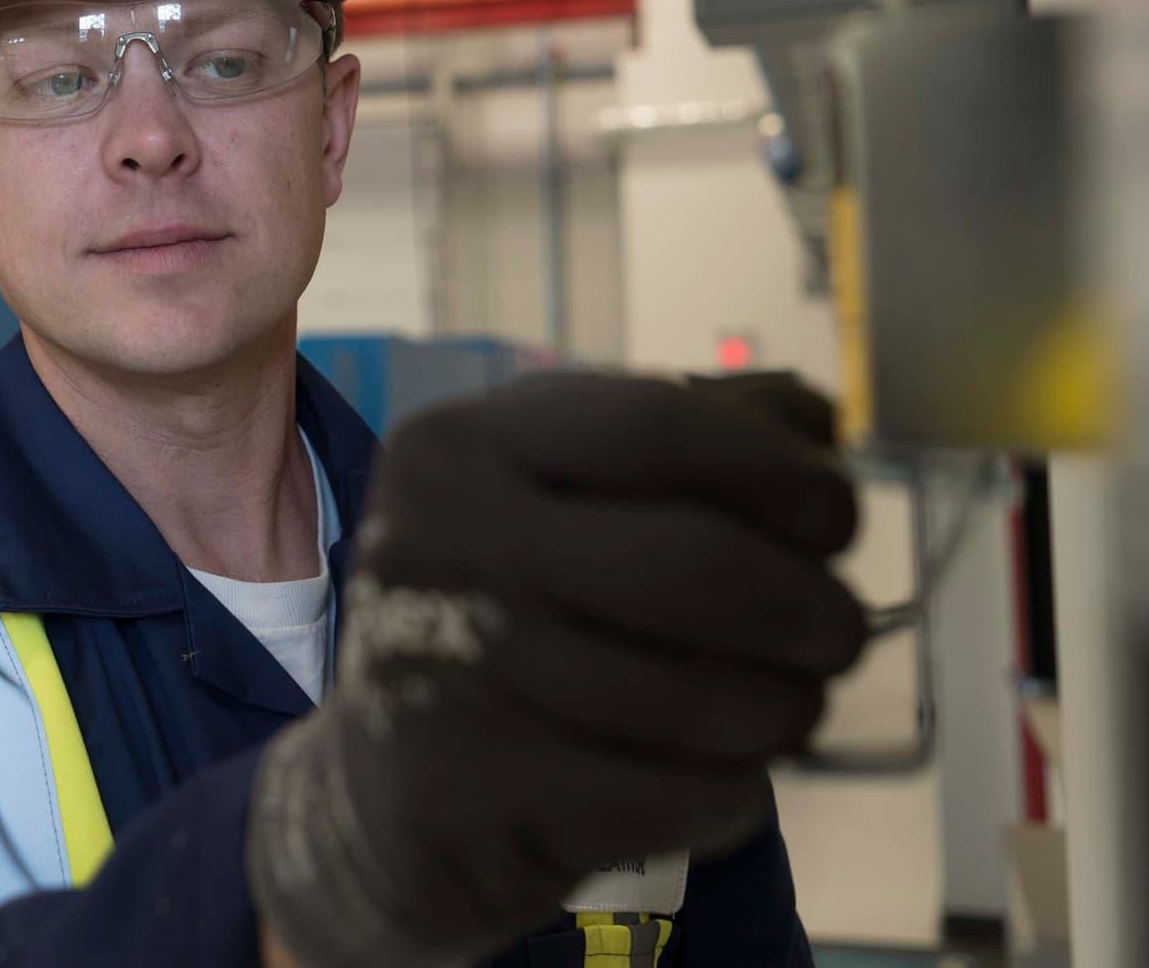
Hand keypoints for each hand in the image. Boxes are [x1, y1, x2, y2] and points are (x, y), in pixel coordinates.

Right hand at [247, 371, 865, 966]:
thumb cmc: (493, 617)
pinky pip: (688, 794)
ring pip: (711, 695)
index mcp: (455, 447)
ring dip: (785, 709)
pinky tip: (710, 777)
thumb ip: (669, 445)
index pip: (658, 425)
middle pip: (700, 562)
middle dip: (813, 606)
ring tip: (780, 707)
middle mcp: (435, 544)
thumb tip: (818, 420)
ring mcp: (450, 676)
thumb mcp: (540, 499)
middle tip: (839, 635)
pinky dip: (730, 791)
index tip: (836, 516)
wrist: (381, 800)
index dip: (782, 469)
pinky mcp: (487, 800)